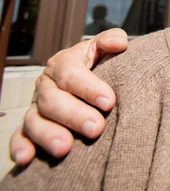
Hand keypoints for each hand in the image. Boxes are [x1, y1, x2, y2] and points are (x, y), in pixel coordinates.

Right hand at [9, 28, 127, 164]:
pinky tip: (26, 159)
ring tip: (65, 148)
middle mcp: (46, 86)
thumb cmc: (99, 65)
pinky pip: (20, 137)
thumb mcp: (102, 50)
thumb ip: (110, 41)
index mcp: (63, 64)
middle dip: (74, 115)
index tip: (109, 102)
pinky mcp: (30, 127)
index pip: (71, 74)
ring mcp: (37, 107)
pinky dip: (20, 147)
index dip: (89, 88)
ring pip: (34, 121)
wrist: (88, 80)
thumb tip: (119, 42)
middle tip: (96, 128)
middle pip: (52, 100)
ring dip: (48, 134)